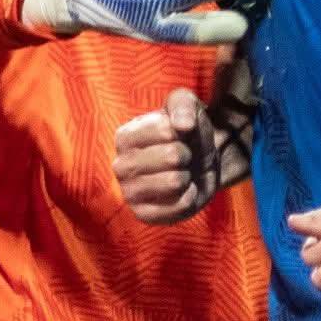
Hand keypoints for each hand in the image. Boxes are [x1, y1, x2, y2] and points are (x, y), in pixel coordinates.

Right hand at [114, 73, 258, 224]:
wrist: (199, 162)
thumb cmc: (187, 131)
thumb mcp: (187, 104)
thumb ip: (183, 105)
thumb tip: (183, 126)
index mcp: (124, 137)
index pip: (167, 131)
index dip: (185, 131)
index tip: (179, 134)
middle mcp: (121, 166)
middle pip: (172, 157)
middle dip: (188, 153)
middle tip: (182, 156)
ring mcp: (130, 193)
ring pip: (176, 181)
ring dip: (189, 175)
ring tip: (181, 172)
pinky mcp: (145, 215)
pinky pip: (181, 205)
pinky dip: (191, 195)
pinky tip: (182, 190)